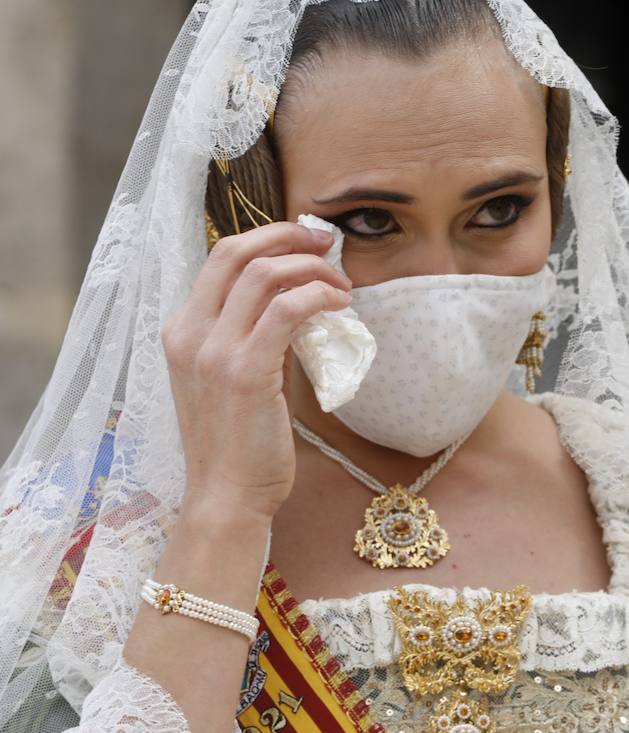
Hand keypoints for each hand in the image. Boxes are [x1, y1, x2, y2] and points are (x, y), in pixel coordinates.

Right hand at [162, 222, 351, 521]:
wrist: (226, 496)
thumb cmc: (239, 442)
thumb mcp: (234, 377)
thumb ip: (255, 337)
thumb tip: (300, 303)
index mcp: (183, 331)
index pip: (221, 258)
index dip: (268, 239)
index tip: (306, 242)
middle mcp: (190, 334)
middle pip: (237, 252)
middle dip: (287, 235)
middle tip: (327, 243)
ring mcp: (213, 352)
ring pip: (264, 274)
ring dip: (311, 269)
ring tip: (341, 285)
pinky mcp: (245, 372)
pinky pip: (286, 309)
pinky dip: (318, 296)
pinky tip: (340, 306)